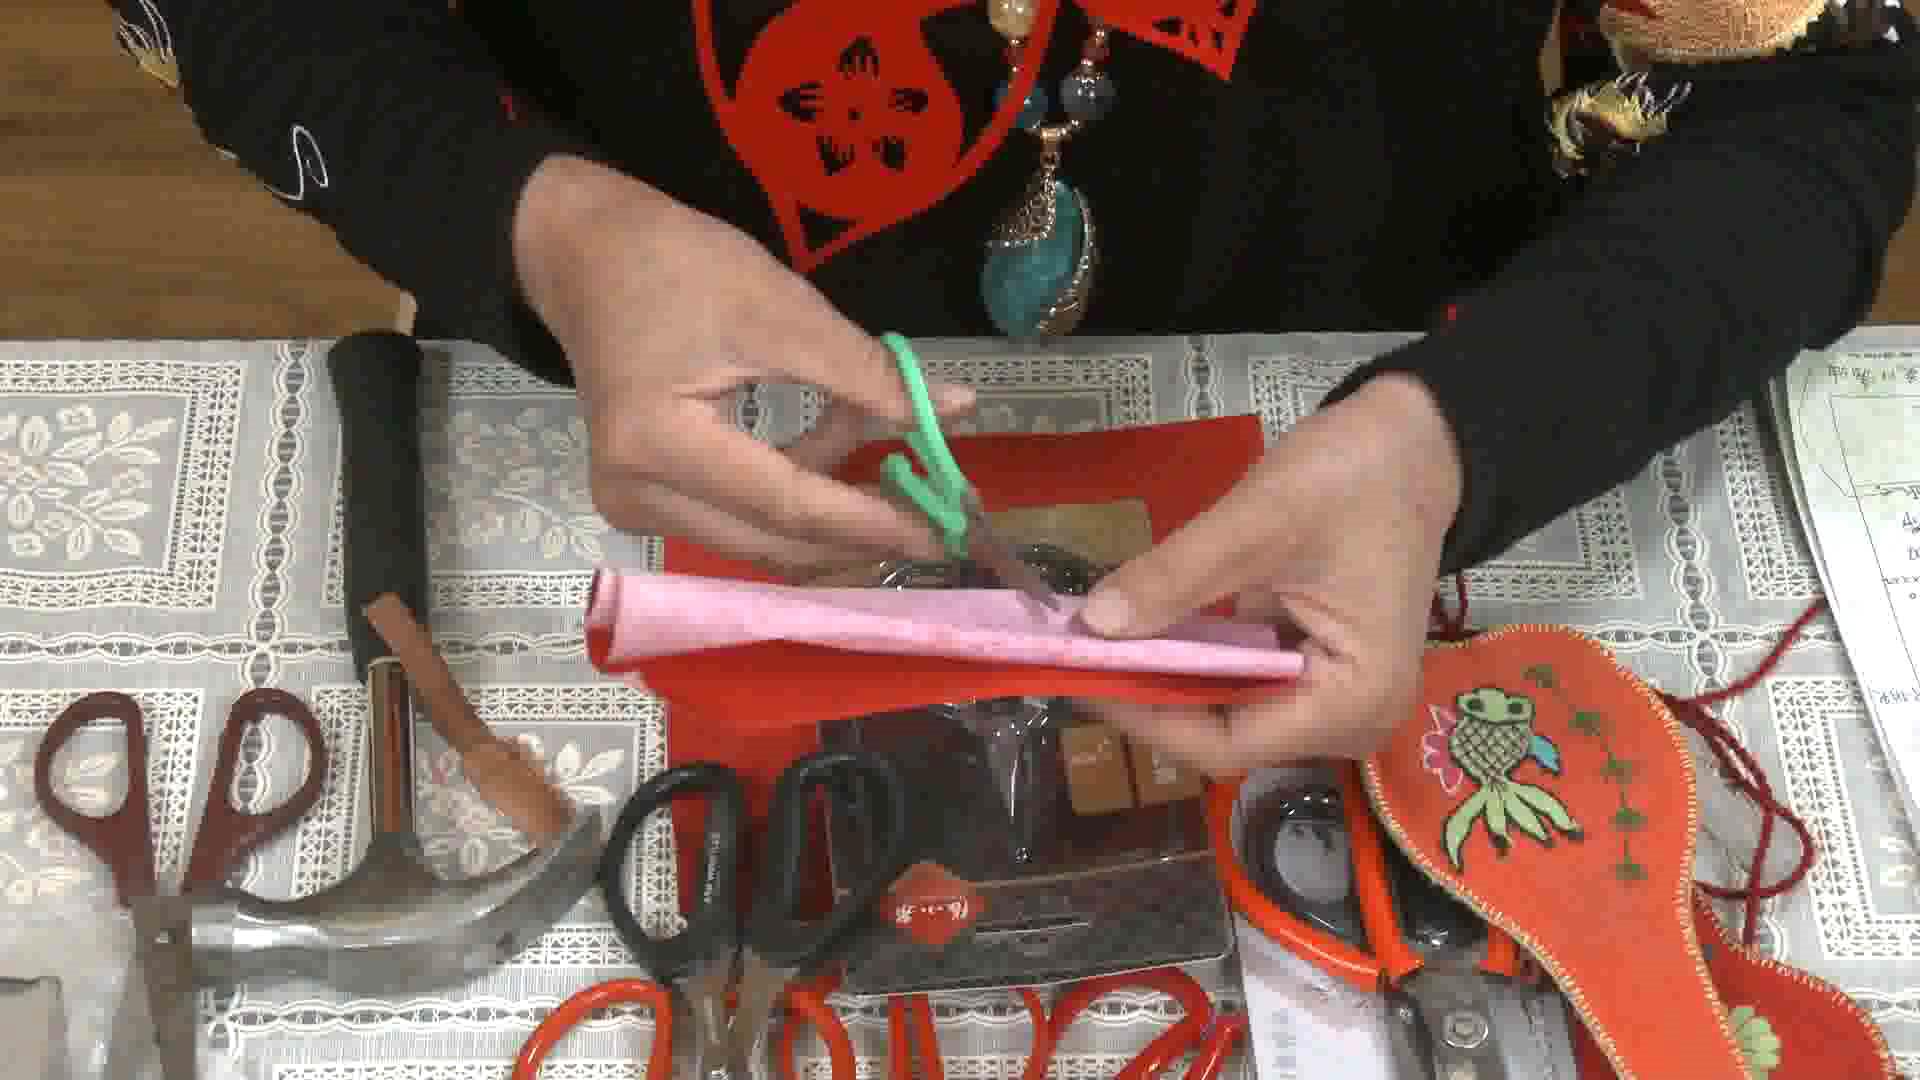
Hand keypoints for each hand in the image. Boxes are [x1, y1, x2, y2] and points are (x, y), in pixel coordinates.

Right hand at [510, 154, 973, 568]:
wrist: (588, 258)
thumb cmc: (673, 266)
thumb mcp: (778, 306)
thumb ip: (866, 370)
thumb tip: (956, 411)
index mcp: (656, 444)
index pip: (785, 504)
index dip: (868, 521)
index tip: (941, 531)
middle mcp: (635, 495)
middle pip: (773, 542)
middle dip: (860, 534)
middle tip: (940, 520)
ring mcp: (635, 507)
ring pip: (763, 541)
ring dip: (833, 509)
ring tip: (879, 437)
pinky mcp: (649, 504)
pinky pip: (744, 523)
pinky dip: (801, 495)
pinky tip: (835, 441)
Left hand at [1077, 373, 1463, 774]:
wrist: (1414, 445)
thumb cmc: (1355, 479)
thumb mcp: (1260, 520)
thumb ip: (1177, 576)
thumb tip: (1093, 624)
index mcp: (1353, 699)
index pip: (1229, 744)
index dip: (1148, 719)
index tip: (1081, 676)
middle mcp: (1350, 721)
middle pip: (1226, 736)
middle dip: (1151, 700)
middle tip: (1072, 658)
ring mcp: (1334, 699)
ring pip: (1227, 713)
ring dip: (1164, 681)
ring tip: (1094, 645)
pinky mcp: (1315, 672)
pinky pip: (1241, 683)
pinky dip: (1191, 661)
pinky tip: (1139, 632)